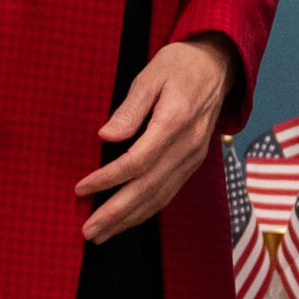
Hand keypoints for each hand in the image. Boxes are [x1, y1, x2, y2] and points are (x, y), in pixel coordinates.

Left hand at [76, 34, 234, 241]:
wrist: (217, 64)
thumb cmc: (179, 65)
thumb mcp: (151, 75)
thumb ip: (130, 109)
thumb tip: (106, 136)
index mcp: (174, 121)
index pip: (136, 161)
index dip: (107, 179)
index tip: (81, 189)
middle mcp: (187, 145)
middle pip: (148, 188)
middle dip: (115, 213)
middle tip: (88, 230)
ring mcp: (193, 156)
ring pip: (159, 196)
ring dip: (129, 219)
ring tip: (101, 234)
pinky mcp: (194, 162)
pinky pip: (169, 192)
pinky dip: (147, 210)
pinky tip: (128, 220)